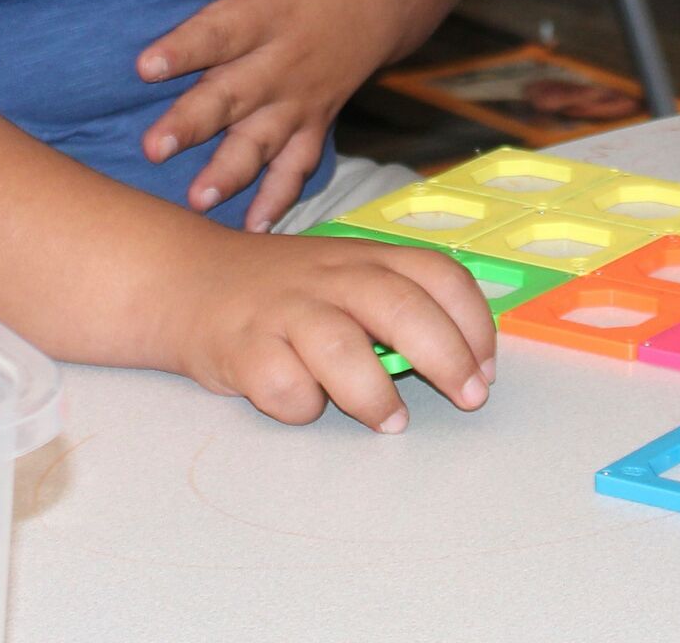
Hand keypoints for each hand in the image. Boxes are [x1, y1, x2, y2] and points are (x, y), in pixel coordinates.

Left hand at [139, 0, 393, 229]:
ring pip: (263, 141)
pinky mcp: (315, 121)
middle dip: (193, 123)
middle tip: (152, 147)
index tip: (144, 67)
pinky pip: (300, 166)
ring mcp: (301, 98)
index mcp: (268, 12)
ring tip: (197, 200)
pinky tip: (256, 232)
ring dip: (231, 172)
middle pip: (232, 95)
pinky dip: (281, 199)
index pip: (220, 32)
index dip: (184, 49)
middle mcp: (284, 62)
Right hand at [171, 230, 497, 429]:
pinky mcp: (244, 348)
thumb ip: (398, 305)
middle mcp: (332, 277)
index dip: (473, 321)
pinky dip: (301, 405)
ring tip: (392, 422)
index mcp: (368, 256)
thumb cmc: (290, 291)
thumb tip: (466, 359)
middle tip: (469, 397)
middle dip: (446, 356)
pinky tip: (305, 404)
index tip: (487, 367)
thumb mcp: (348, 276)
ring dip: (376, 394)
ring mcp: (287, 310)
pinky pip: (283, 386)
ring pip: (342, 348)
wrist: (193, 280)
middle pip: (400, 307)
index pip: (438, 274)